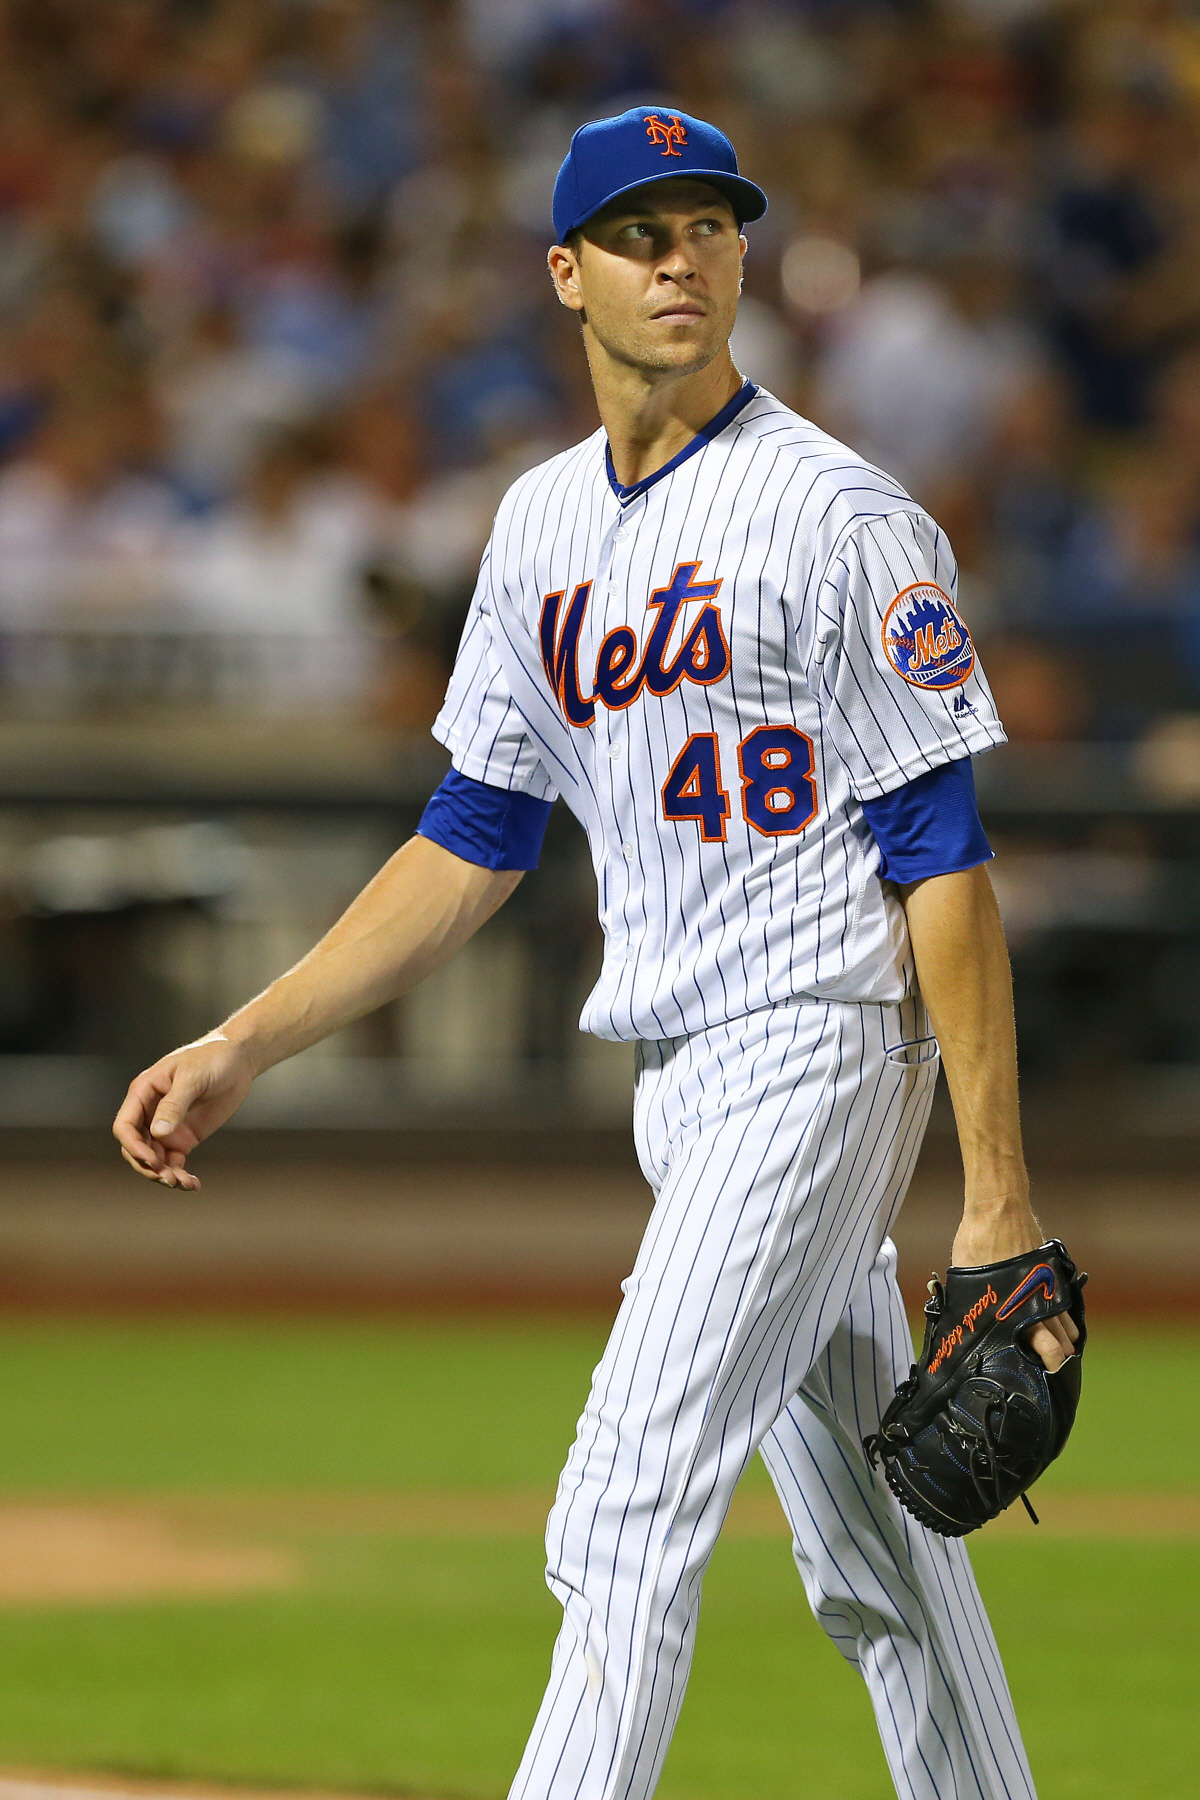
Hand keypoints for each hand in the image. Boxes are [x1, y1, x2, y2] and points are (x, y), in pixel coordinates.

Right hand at [112, 1033, 255, 1190]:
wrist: (238, 1060)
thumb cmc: (212, 1058)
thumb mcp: (193, 1077)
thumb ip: (175, 1104)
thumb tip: (158, 1133)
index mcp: (143, 1093)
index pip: (125, 1126)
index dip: (133, 1146)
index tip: (152, 1160)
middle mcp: (150, 1113)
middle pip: (136, 1148)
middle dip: (148, 1166)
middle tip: (169, 1179)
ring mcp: (167, 1127)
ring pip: (155, 1160)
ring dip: (164, 1175)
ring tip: (184, 1184)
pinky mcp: (184, 1138)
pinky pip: (174, 1163)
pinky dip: (180, 1176)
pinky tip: (193, 1185)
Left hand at [951, 1199, 1080, 1373]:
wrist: (998, 1208)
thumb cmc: (977, 1241)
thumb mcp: (967, 1279)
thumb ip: (973, 1303)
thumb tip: (964, 1323)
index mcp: (1019, 1307)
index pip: (1045, 1346)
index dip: (1048, 1362)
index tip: (1041, 1370)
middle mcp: (1039, 1299)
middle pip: (1062, 1340)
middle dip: (1059, 1355)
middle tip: (1052, 1366)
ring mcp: (1049, 1284)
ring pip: (1066, 1321)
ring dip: (1064, 1336)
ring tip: (1060, 1350)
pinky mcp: (1052, 1270)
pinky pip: (1064, 1300)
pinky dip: (1064, 1313)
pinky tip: (1060, 1321)